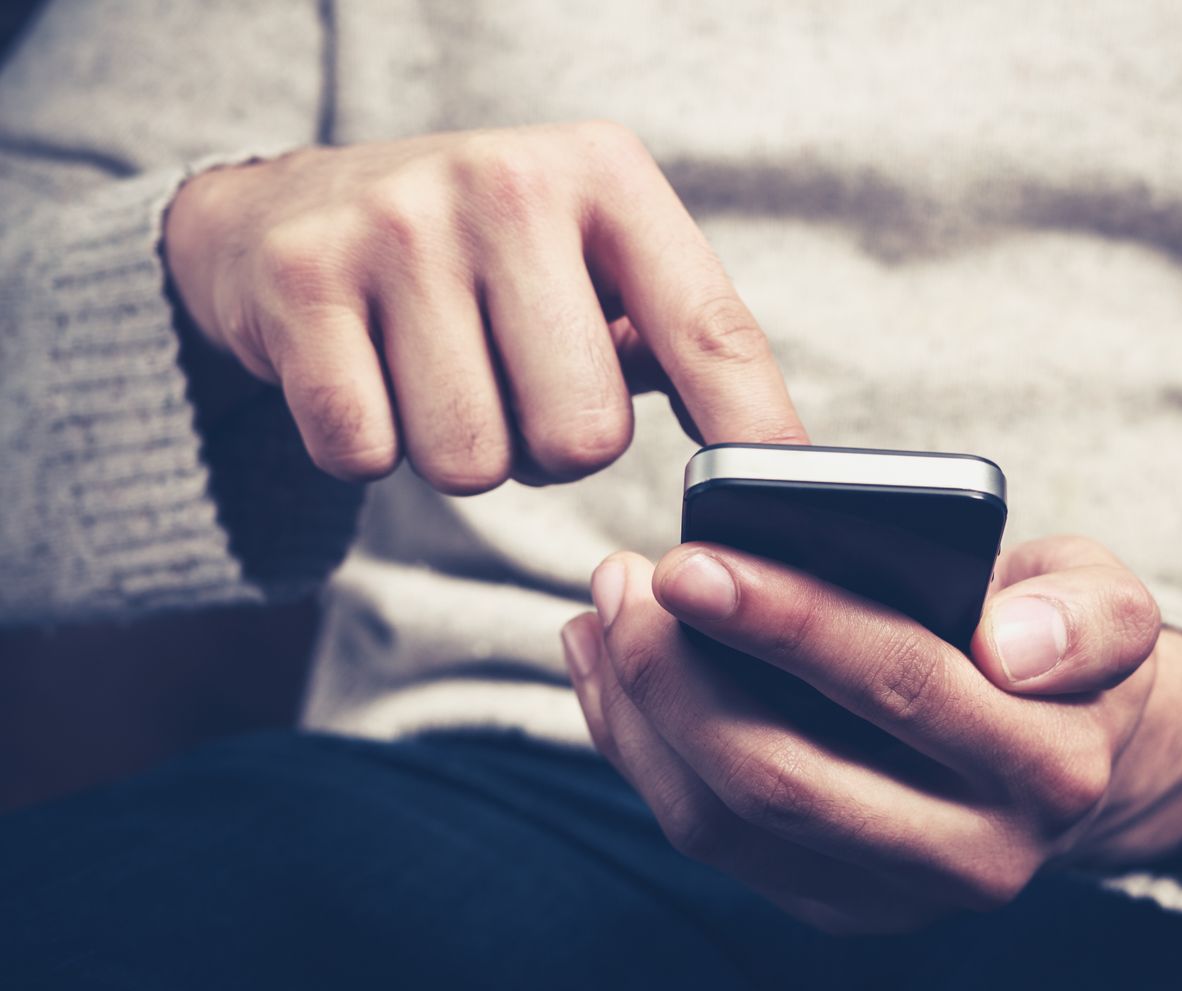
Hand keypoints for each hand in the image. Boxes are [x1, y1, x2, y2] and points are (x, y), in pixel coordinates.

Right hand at [164, 123, 805, 491]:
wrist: (287, 212)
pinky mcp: (303, 281)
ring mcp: (398, 226)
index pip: (711, 330)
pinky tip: (369, 378)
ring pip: (474, 462)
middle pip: (583, 436)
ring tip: (441, 378)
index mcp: (605, 175)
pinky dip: (371, 449)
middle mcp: (509, 183)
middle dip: (551, 449)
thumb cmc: (478, 259)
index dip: (752, 433)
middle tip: (513, 389)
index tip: (776, 507)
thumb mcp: (588, 259)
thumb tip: (770, 464)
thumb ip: (675, 341)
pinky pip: (367, 455)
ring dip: (463, 454)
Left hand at [561, 535, 1181, 934]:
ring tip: (603, 613)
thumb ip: (1091, 614)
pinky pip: (710, 839)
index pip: (899, 684)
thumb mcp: (1106, 602)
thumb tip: (1009, 641)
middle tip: (622, 578)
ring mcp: (898, 899)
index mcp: (1050, 765)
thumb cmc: (1058, 648)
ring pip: (726, 823)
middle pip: (786, 776)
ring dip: (641, 713)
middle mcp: (978, 855)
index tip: (689, 560)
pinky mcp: (836, 909)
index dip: (787, 622)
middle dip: (680, 673)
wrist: (1071, 760)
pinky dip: (640, 752)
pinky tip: (608, 671)